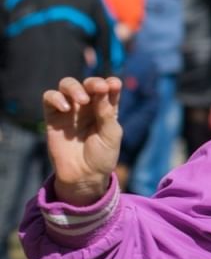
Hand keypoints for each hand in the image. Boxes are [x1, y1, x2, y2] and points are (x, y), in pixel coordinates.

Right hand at [43, 77, 122, 205]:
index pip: (109, 88)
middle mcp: (89, 106)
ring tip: (82, 100)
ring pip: (67, 85)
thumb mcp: (111, 134)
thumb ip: (107, 113)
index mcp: (106, 108)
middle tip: (98, 89)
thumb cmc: (102, 156)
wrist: (83, 176)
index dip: (111, 83)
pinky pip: (49, 98)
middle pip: (88, 84)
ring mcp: (70, 110)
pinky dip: (56, 98)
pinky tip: (66, 108)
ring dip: (75, 87)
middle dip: (93, 82)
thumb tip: (103, 89)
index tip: (113, 85)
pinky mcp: (53, 117)